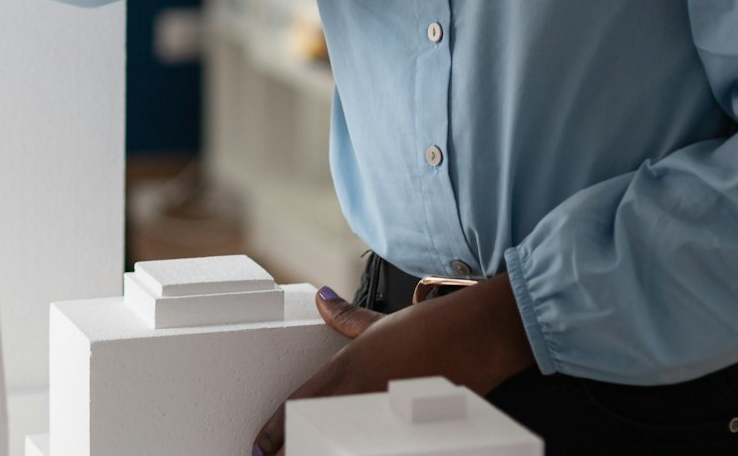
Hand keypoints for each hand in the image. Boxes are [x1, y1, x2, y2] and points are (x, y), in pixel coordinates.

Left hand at [250, 275, 533, 454]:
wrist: (478, 334)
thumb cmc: (430, 328)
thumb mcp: (379, 322)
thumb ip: (345, 317)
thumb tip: (321, 297)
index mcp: (347, 366)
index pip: (298, 403)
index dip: (274, 431)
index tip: (259, 448)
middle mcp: (360, 391)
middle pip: (313, 430)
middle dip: (292, 449)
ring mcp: (384, 412)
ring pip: (341, 442)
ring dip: (326, 449)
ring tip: (309, 455)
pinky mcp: (410, 430)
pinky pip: (377, 445)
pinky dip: (361, 449)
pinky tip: (357, 452)